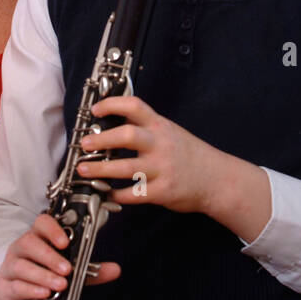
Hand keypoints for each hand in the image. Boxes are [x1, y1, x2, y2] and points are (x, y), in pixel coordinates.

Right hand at [0, 212, 120, 299]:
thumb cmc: (43, 276)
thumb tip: (115, 269)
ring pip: (22, 265)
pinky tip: (44, 294)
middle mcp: (22, 249)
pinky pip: (17, 285)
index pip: (41, 223)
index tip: (65, 242)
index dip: (52, 230)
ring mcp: (11, 267)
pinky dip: (31, 289)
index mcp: (38, 238)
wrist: (15, 297)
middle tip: (67, 269)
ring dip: (43, 275)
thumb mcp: (68, 272)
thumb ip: (89, 270)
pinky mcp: (7, 287)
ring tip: (61, 284)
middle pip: (29, 243)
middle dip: (50, 256)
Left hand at [78, 95, 224, 213]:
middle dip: (101, 139)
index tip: (95, 110)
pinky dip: (117, 195)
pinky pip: (134, 194)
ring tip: (83, 169)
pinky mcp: (163, 191)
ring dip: (100, 170)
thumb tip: (112, 120)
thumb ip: (145, 127)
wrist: (217, 179)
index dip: (112, 104)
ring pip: (126, 168)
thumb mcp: (169, 132)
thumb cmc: (188, 154)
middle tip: (84, 144)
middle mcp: (160, 144)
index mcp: (160, 126)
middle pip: (127, 135)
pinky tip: (107, 193)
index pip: (135, 106)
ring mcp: (162, 168)